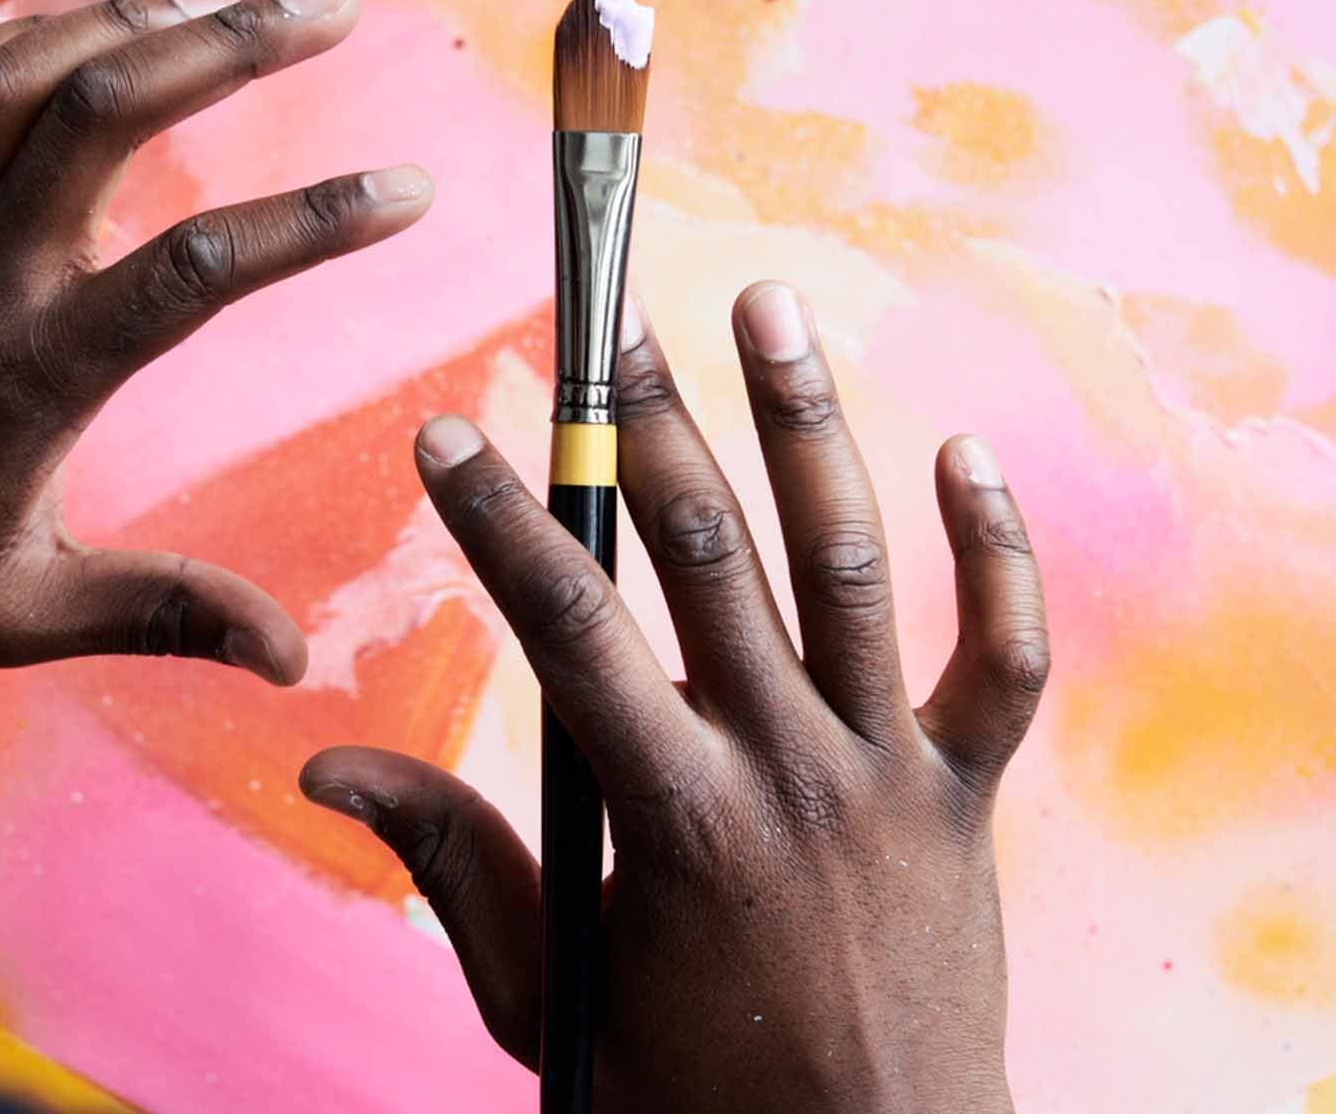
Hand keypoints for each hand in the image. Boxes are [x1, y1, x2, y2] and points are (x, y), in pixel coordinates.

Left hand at [0, 0, 431, 683]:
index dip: (308, 222)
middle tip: (337, 7)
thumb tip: (293, 661)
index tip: (406, 188)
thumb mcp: (19, 617)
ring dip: (143, 17)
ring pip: (31, 71)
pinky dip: (44, 32)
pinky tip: (116, 24)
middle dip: (232, 43)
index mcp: (35, 372)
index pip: (191, 275)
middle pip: (106, 113)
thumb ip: (160, 616)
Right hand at [302, 282, 1049, 1110]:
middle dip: (650, 425)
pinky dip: (997, 552)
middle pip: (713, 557)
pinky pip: (1007, 661)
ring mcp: (893, 776)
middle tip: (609, 319)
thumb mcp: (550, 996)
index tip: (448, 431)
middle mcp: (790, 772)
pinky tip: (964, 447)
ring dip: (808, 425)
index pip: (568, 627)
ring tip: (769, 301)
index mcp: (675, 817)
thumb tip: (329, 759)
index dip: (500, 520)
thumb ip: (454, 863)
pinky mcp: (970, 799)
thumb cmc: (691, 1099)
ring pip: (855, 568)